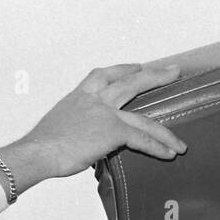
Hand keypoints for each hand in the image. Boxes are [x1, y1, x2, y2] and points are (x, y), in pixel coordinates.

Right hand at [0, 63, 186, 192]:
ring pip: (142, 114)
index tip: (135, 66)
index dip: (122, 69)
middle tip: (173, 71)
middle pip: (130, 82)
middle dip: (153, 76)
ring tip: (180, 141)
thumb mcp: (60, 127)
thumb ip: (77, 128)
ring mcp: (105, 113)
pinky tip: (170, 153)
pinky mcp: (112, 131)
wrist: (38, 151)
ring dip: (164, 129)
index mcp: (79, 95)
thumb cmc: (43, 145)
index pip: (103, 74)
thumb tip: (84, 142)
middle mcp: (94, 99)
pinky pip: (141, 137)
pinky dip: (157, 146)